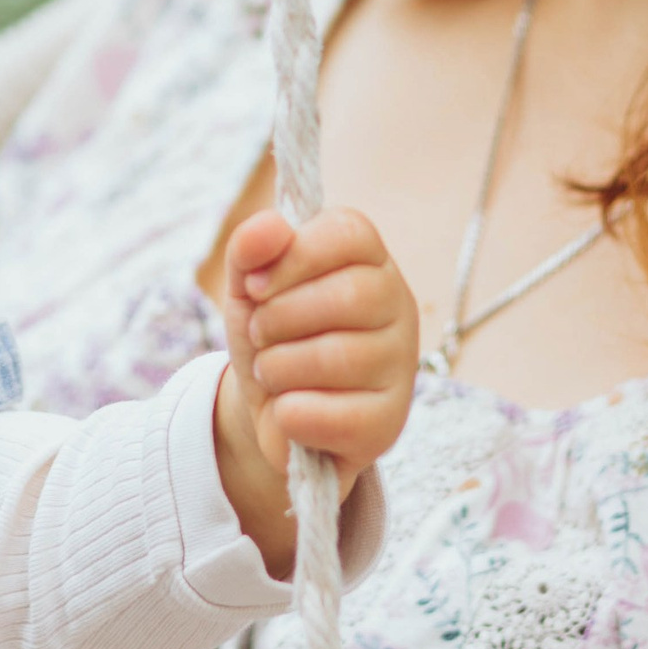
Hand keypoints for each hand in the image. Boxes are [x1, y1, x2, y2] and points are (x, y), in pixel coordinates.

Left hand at [216, 204, 419, 569]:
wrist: (270, 411)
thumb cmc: (270, 337)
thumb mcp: (246, 288)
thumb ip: (249, 250)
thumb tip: (269, 226)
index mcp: (369, 260)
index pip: (350, 233)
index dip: (294, 256)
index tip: (255, 286)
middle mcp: (398, 307)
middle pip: (351, 296)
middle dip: (281, 317)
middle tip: (261, 336)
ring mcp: (401, 366)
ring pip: (341, 357)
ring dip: (279, 367)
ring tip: (270, 372)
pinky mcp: (389, 422)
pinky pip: (336, 416)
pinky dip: (291, 414)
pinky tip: (288, 412)